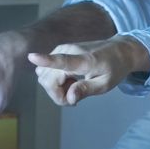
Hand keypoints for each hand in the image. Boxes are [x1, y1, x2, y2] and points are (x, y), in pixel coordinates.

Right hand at [29, 35, 149, 106]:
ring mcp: (61, 49)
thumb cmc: (114, 68)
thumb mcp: (105, 84)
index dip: (46, 60)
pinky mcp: (57, 51)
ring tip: (75, 86)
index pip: (63, 61)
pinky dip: (56, 81)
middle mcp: (69, 51)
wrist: (118, 50)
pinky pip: (46, 72)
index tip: (31, 56)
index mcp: (85, 60)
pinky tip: (70, 80)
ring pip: (44, 77)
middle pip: (48, 79)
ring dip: (56, 88)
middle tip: (76, 98)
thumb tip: (69, 98)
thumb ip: (86, 90)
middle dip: (58, 95)